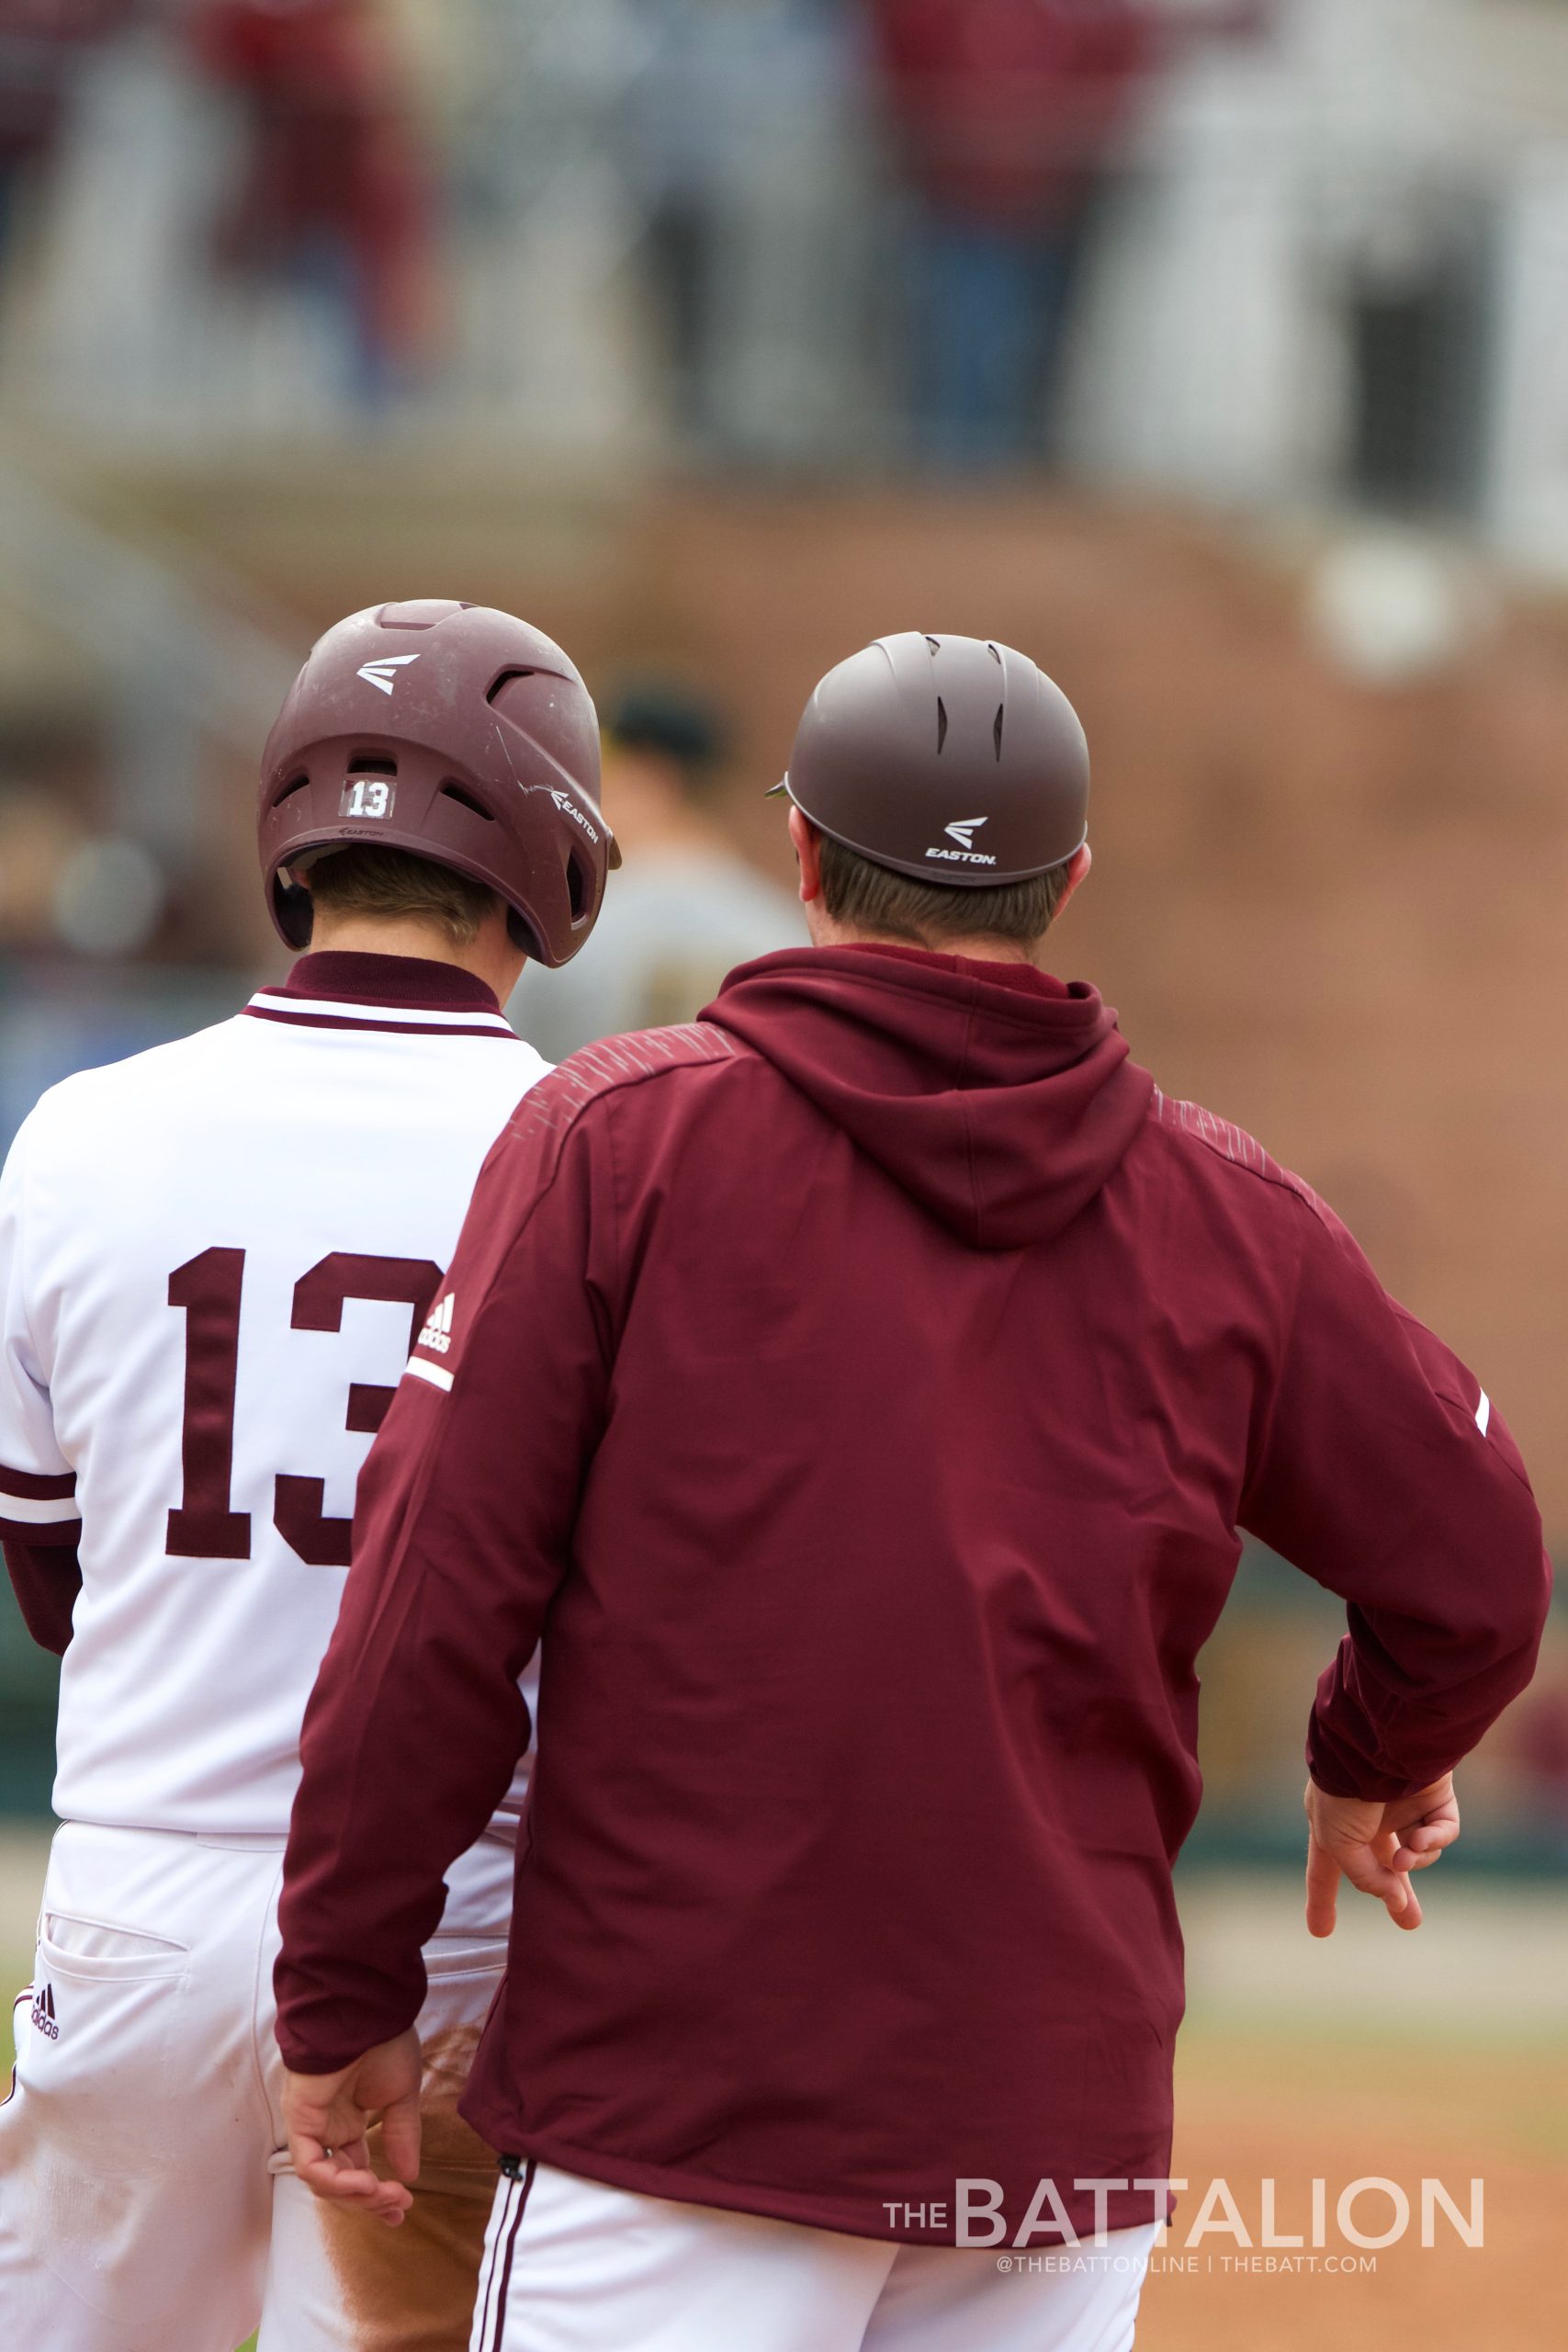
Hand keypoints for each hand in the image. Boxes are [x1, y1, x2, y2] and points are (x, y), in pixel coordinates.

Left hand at [282, 2028, 422, 2225]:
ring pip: (325, 2180)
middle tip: (398, 2209)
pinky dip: (335, 2181)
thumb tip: (410, 2175)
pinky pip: (310, 2165)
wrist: (369, 2013)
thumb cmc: (386, 2043)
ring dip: (356, 2195)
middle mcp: (328, 2127)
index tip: (402, 2209)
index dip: (376, 2193)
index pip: (357, 2168)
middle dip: (369, 2201)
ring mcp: (312, 2125)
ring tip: (385, 2195)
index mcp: (349, 2119)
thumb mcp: (402, 2095)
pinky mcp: (301, 2120)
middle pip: (342, 2181)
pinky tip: (365, 2182)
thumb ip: (402, 2135)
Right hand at [1303, 1773, 1459, 1937]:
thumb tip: (1398, 1900)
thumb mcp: (1337, 1845)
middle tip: (1410, 1923)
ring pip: (1418, 1852)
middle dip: (1396, 1893)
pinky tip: (1422, 1840)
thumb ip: (1366, 1879)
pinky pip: (1441, 1830)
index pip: (1325, 1868)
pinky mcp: (1434, 1795)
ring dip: (1414, 1863)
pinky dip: (1434, 1840)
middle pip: (1384, 1865)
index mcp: (1332, 1821)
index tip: (1320, 1933)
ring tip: (1406, 1860)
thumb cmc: (1344, 1793)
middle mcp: (1367, 1815)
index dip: (1321, 1898)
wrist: (1377, 1746)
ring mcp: (1402, 1804)